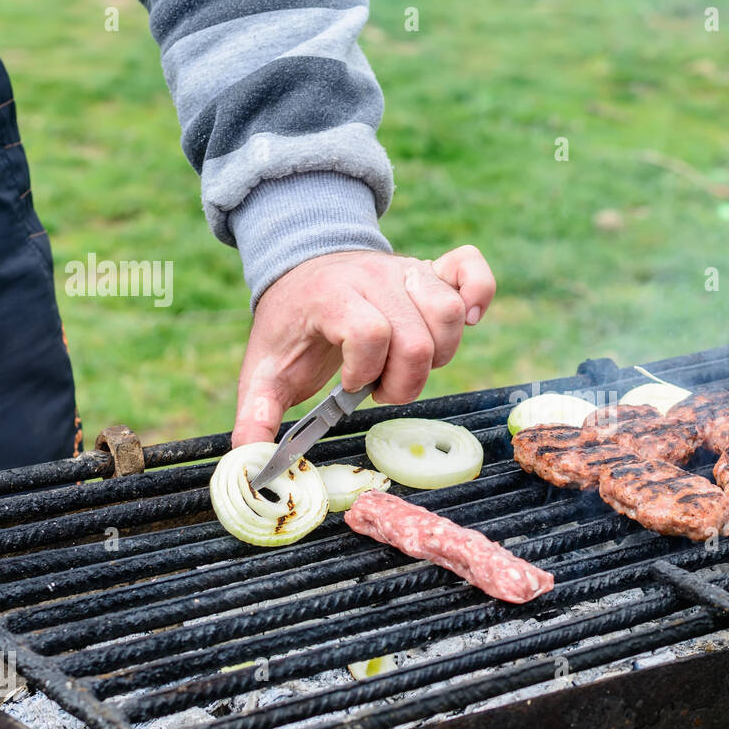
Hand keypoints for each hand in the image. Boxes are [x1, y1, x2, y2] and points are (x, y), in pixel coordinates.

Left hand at [231, 246, 494, 445]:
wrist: (300, 268)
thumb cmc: (289, 327)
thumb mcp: (264, 370)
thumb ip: (257, 414)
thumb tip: (250, 460)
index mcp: (332, 296)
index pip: (369, 332)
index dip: (364, 371)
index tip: (348, 385)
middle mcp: (374, 276)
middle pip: (416, 337)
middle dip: (403, 380)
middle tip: (379, 388)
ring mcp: (407, 270)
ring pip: (448, 312)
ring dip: (438, 354)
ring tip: (408, 364)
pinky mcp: (432, 268)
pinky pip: (472, 269)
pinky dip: (479, 295)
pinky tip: (468, 320)